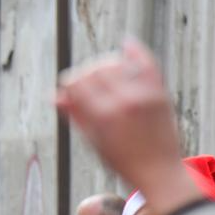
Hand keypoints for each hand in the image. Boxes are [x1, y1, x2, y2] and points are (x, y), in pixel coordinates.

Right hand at [56, 40, 199, 212]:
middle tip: (83, 83)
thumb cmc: (122, 160)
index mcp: (103, 116)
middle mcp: (124, 101)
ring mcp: (144, 95)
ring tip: (101, 73)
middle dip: (85, 73)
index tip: (67, 89)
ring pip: (117, 63)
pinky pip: (146, 62)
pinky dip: (135, 50)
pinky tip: (125, 43)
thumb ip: (75, 115)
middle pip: (95, 70)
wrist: (159, 171)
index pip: (77, 83)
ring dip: (105, 64)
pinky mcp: (159, 92)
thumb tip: (54, 97)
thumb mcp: (92, 141)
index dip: (68, 83)